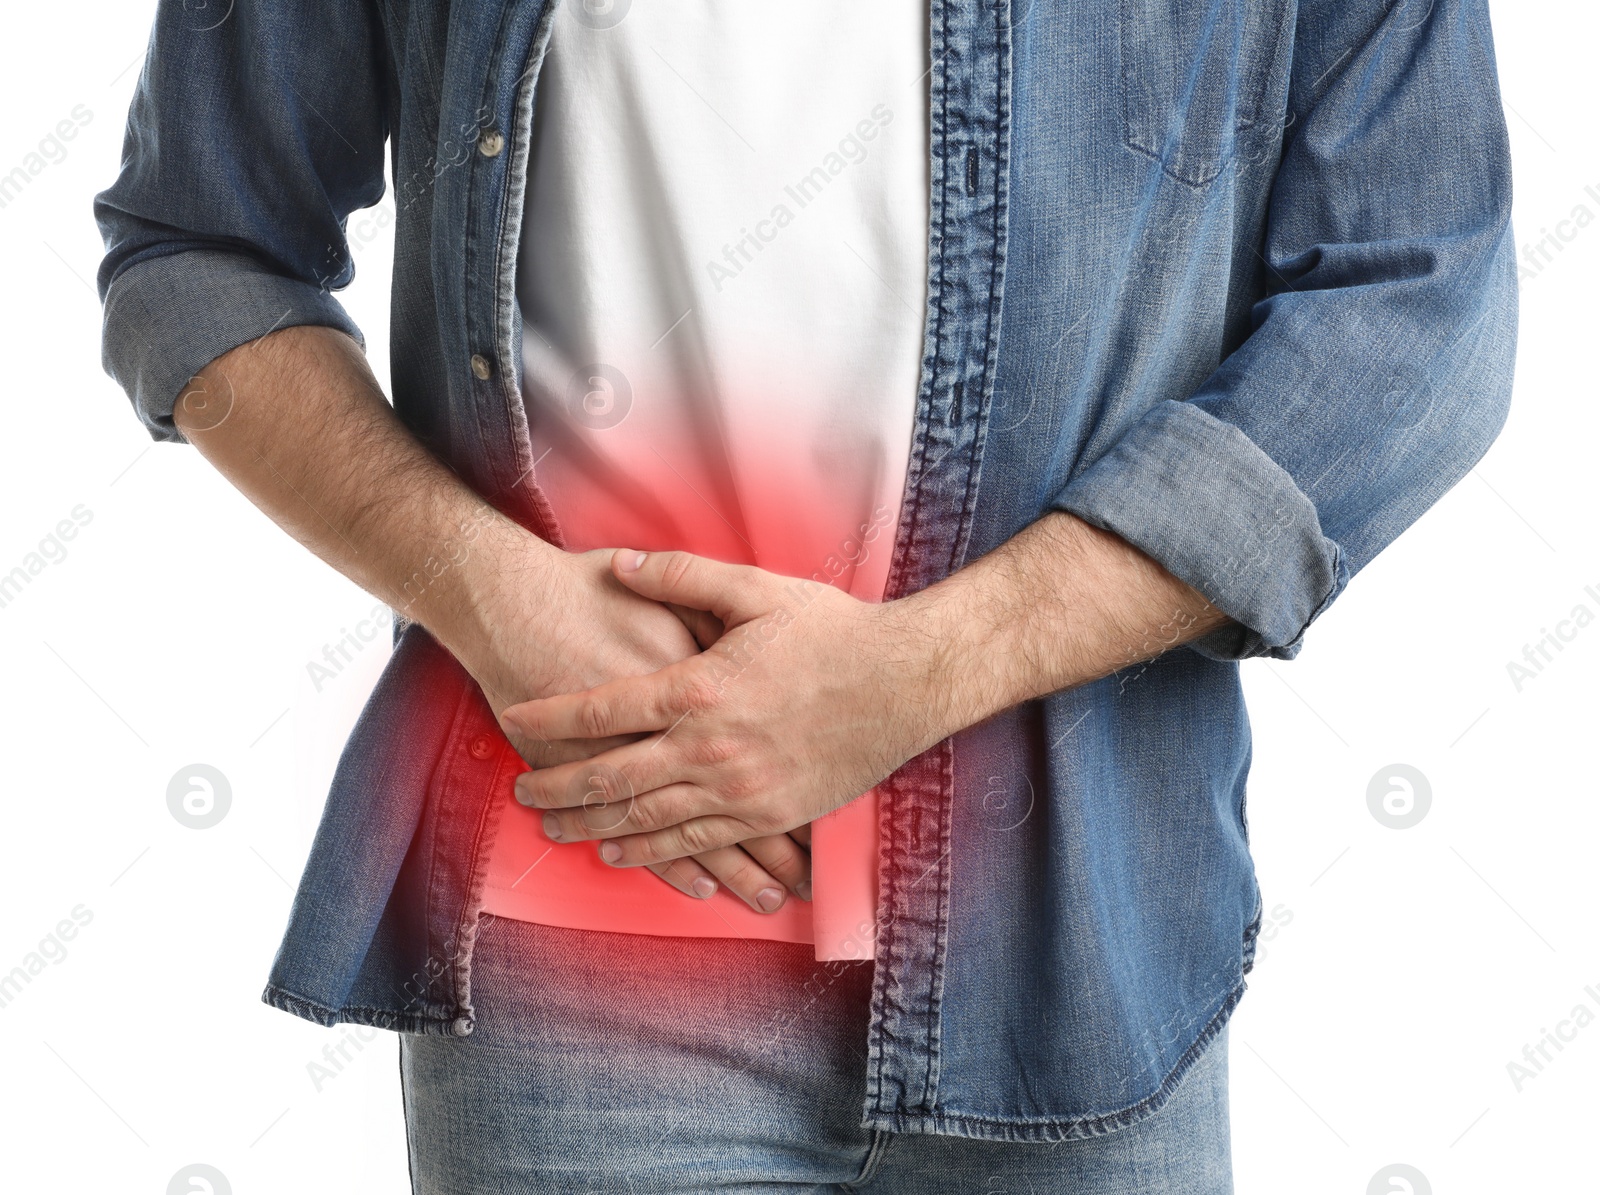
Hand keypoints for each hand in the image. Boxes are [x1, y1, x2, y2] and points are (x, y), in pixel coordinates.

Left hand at [501, 549, 946, 867]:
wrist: (905, 683)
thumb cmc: (833, 632)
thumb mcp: (756, 590)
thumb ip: (680, 577)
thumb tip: (616, 565)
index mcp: (699, 687)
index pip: (600, 710)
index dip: (549, 719)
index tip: (514, 720)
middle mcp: (709, 747)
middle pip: (609, 777)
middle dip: (556, 786)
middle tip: (520, 791)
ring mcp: (738, 788)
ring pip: (645, 818)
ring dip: (590, 825)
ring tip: (552, 827)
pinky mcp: (768, 813)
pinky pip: (696, 841)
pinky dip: (650, 851)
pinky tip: (620, 851)